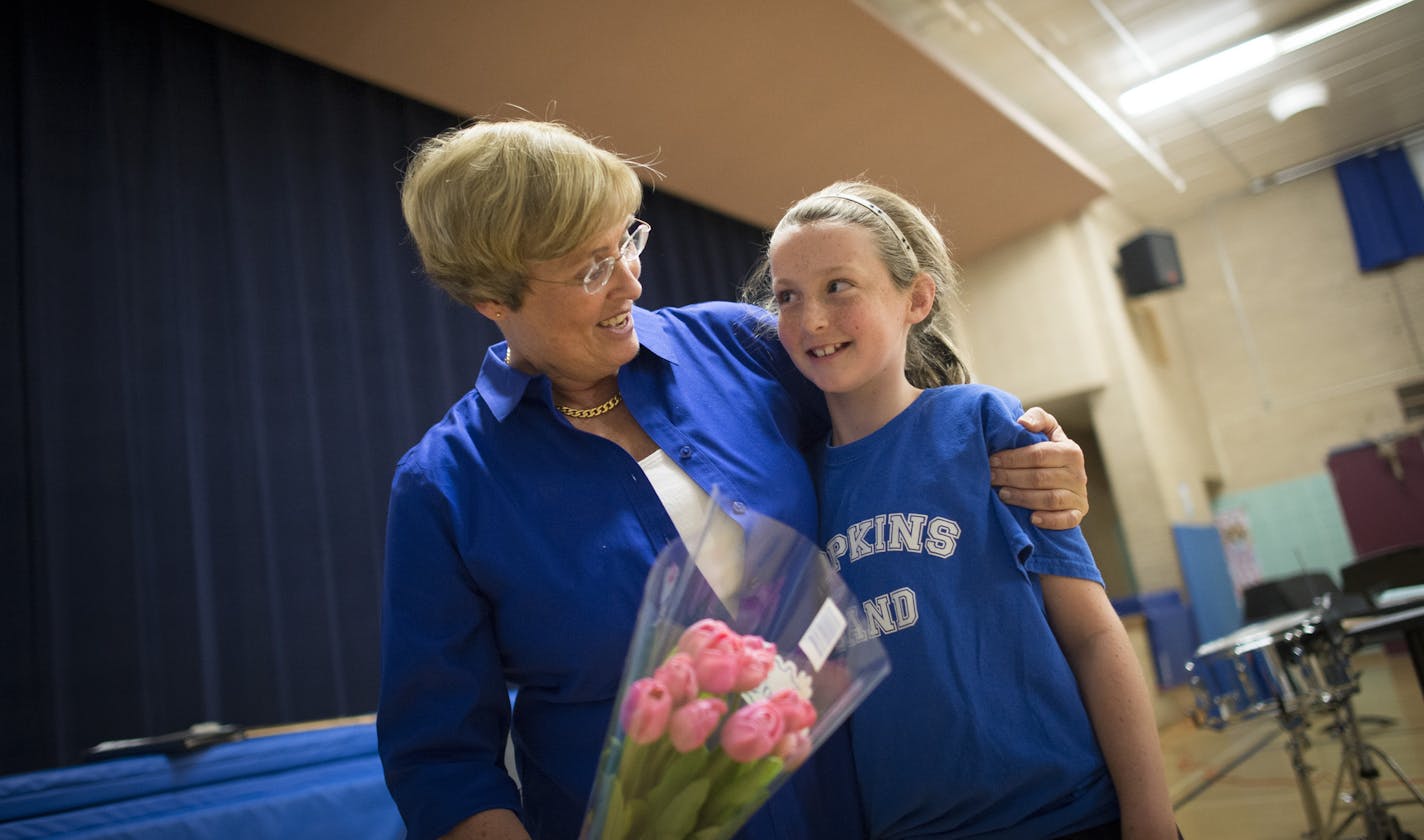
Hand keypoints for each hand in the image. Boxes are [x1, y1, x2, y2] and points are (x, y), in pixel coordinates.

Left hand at [988, 406, 1088, 529]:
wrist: (1066, 476)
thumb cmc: (1049, 451)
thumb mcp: (1047, 430)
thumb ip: (1038, 418)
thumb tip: (1022, 422)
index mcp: (1070, 451)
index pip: (1038, 454)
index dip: (1012, 458)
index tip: (992, 460)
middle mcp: (1078, 474)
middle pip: (1040, 478)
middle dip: (1011, 477)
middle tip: (990, 478)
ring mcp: (1079, 496)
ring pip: (1049, 499)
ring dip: (1023, 498)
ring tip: (1002, 494)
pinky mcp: (1078, 514)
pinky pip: (1066, 520)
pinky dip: (1050, 520)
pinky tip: (1032, 519)